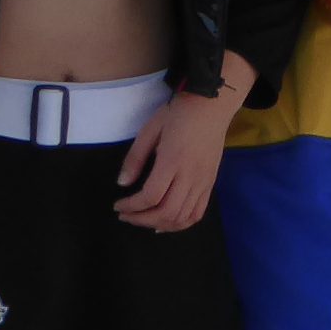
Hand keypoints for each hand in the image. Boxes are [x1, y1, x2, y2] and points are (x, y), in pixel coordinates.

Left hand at [114, 91, 233, 231]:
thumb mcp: (151, 129)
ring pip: (183, 217)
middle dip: (142, 220)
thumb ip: (135, 158)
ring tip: (144, 220)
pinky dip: (181, 223)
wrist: (212, 105)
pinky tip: (167, 222)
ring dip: (160, 224)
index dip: (131, 207)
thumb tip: (122, 184)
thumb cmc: (179, 113)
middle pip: (167, 212)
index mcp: (173, 160)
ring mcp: (204, 181)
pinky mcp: (211, 183)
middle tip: (127, 216)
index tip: (118, 205)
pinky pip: (198, 212)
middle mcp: (190, 175)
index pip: (151, 196)